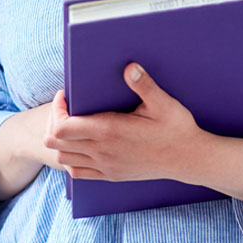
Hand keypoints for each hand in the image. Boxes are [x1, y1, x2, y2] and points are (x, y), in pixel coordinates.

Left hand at [43, 63, 205, 183]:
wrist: (189, 159)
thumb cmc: (177, 128)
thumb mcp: (163, 103)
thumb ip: (144, 84)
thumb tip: (129, 66)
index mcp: (109, 132)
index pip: (62, 128)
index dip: (56, 110)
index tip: (65, 94)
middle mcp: (102, 152)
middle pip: (56, 143)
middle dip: (54, 120)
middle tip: (66, 106)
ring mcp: (105, 167)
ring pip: (63, 158)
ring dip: (61, 140)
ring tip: (72, 123)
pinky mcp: (111, 175)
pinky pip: (77, 172)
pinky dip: (71, 158)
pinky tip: (81, 144)